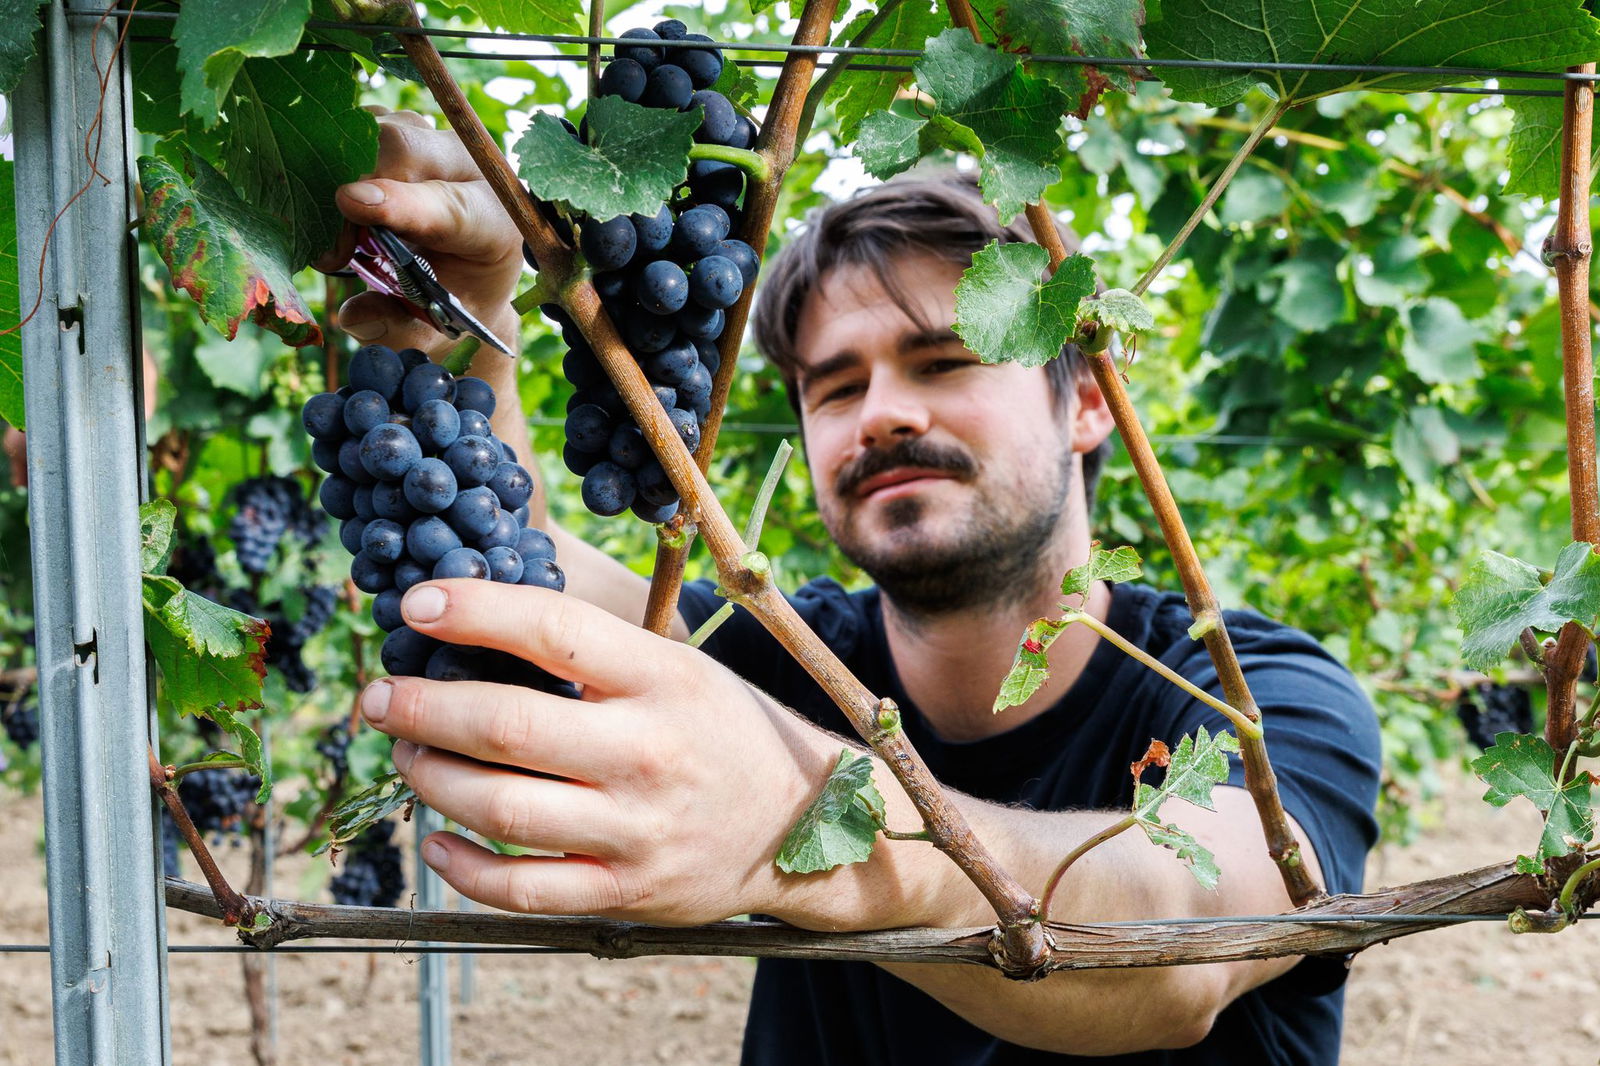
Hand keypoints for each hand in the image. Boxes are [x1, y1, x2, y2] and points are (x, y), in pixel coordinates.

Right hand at [318, 108, 524, 353]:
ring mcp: (432, 138)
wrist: (462, 272)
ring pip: (373, 130)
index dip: (402, 203)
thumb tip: (355, 316)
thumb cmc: (451, 299)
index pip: (449, 204)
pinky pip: (354, 126)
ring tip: (338, 237)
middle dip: (353, 190)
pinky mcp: (399, 127)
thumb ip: (397, 327)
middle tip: (333, 252)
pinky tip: (332, 206)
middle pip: (402, 149)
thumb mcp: (433, 328)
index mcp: (493, 219)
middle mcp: (469, 167)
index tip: (352, 202)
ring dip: (337, 175)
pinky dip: (330, 161)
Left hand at [359, 580, 844, 924]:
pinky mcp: (624, 891)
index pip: (553, 631)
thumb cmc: (719, 729)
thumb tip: (481, 617)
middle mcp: (647, 751)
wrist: (801, 823)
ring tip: (407, 754)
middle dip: (420, 707)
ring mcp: (634, 828)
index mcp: (662, 679)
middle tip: (379, 696)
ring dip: (429, 778)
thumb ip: (594, 650)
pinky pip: (519, 888)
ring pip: (499, 808)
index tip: (415, 607)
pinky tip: (435, 838)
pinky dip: (460, 866)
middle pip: (507, 726)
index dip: (474, 612)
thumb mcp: (678, 667)